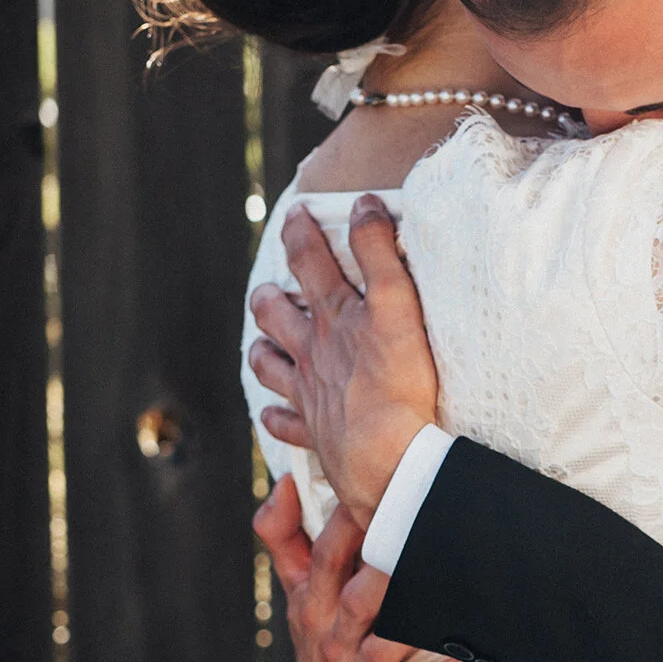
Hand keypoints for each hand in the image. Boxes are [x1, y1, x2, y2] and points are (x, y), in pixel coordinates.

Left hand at [247, 196, 441, 521]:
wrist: (390, 457)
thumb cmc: (399, 382)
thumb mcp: (398, 305)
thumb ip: (380, 251)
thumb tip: (364, 205)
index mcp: (333, 316)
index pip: (308, 260)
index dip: (301, 232)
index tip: (297, 213)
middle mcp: (312, 351)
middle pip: (274, 313)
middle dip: (268, 295)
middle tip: (271, 289)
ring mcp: (308, 393)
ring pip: (268, 365)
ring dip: (263, 350)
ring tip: (266, 344)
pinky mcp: (315, 433)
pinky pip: (285, 424)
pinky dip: (277, 416)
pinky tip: (274, 413)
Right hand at [251, 471, 469, 661]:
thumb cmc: (325, 638)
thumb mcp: (300, 592)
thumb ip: (285, 538)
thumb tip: (284, 482)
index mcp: (313, 607)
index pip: (325, 561)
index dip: (345, 528)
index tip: (371, 497)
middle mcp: (333, 642)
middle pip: (355, 602)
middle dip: (380, 575)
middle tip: (414, 539)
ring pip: (383, 650)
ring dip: (407, 627)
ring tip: (436, 597)